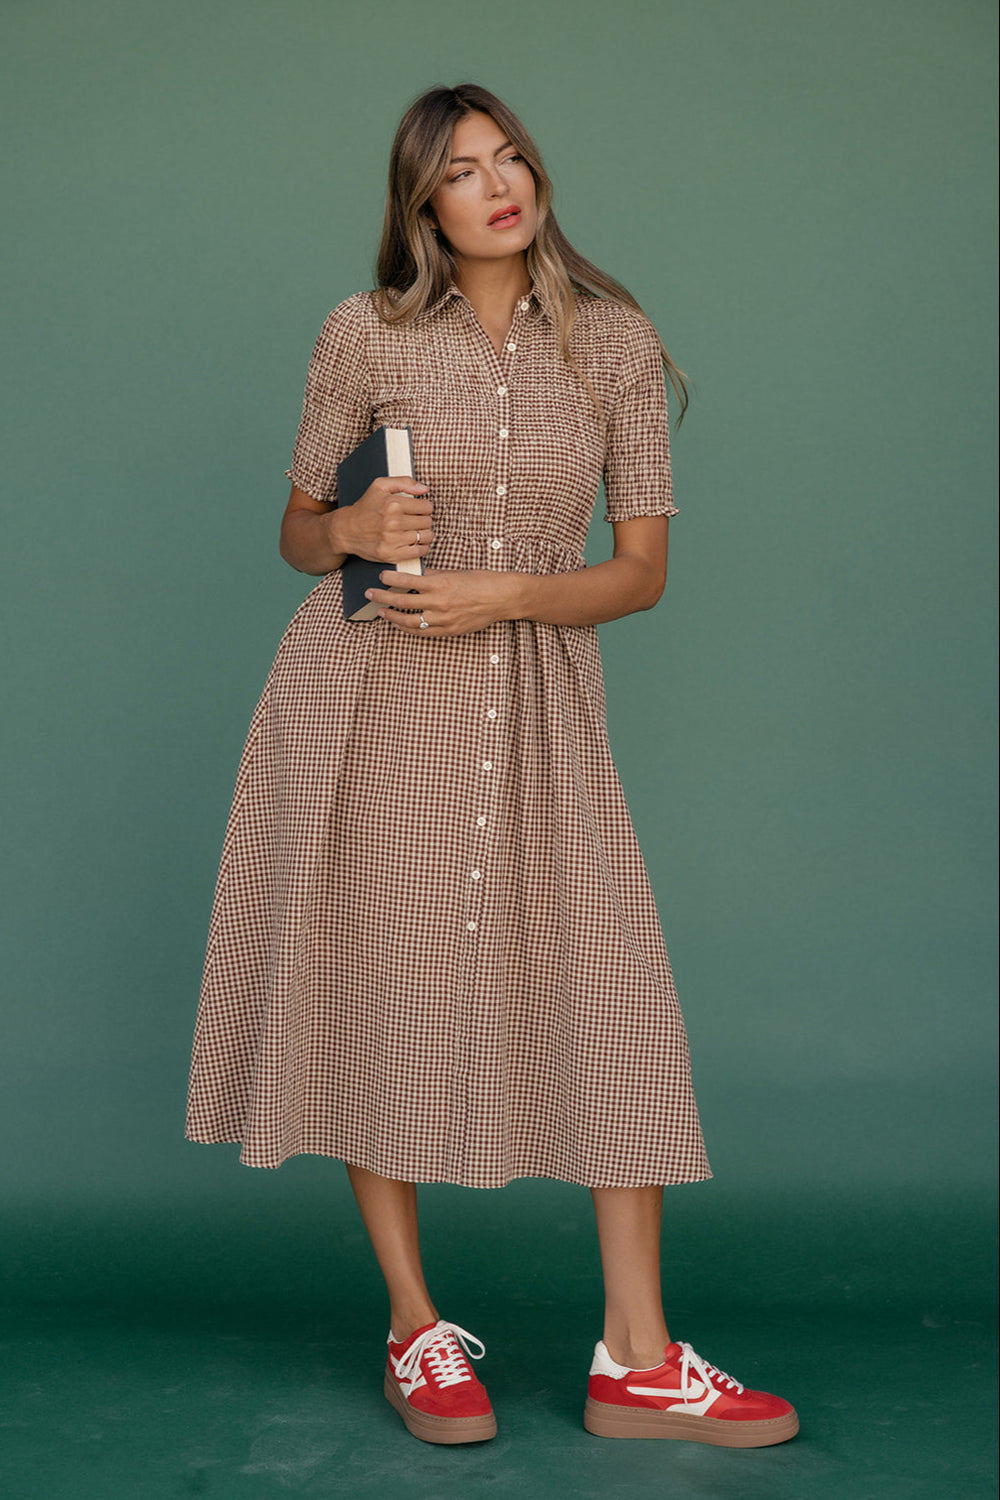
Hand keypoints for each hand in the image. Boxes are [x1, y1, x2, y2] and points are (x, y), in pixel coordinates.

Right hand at [332, 477, 432, 563]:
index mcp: (393, 504)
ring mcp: (392, 540)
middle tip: (415, 521)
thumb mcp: (380, 486)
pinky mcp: (391, 554)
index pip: (427, 507)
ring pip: (426, 537)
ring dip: (424, 534)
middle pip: (427, 522)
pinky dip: (422, 548)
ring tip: (416, 531)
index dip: (424, 507)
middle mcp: (393, 522)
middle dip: (424, 520)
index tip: (418, 510)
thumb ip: (404, 482)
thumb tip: (425, 489)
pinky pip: (419, 552)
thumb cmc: (365, 507)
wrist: (346, 530)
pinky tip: (416, 543)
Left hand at [366, 568, 519, 636]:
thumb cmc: (480, 581)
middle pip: (402, 602)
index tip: (380, 576)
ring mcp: (444, 619)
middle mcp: (439, 602)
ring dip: (392, 617)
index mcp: (440, 583)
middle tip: (370, 594)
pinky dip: (408, 629)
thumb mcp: (454, 572)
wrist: (501, 598)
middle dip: (383, 598)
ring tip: (382, 612)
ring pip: (409, 621)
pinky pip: (423, 632)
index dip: (389, 579)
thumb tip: (412, 575)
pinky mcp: (449, 630)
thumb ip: (432, 575)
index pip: (407, 581)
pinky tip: (399, 625)